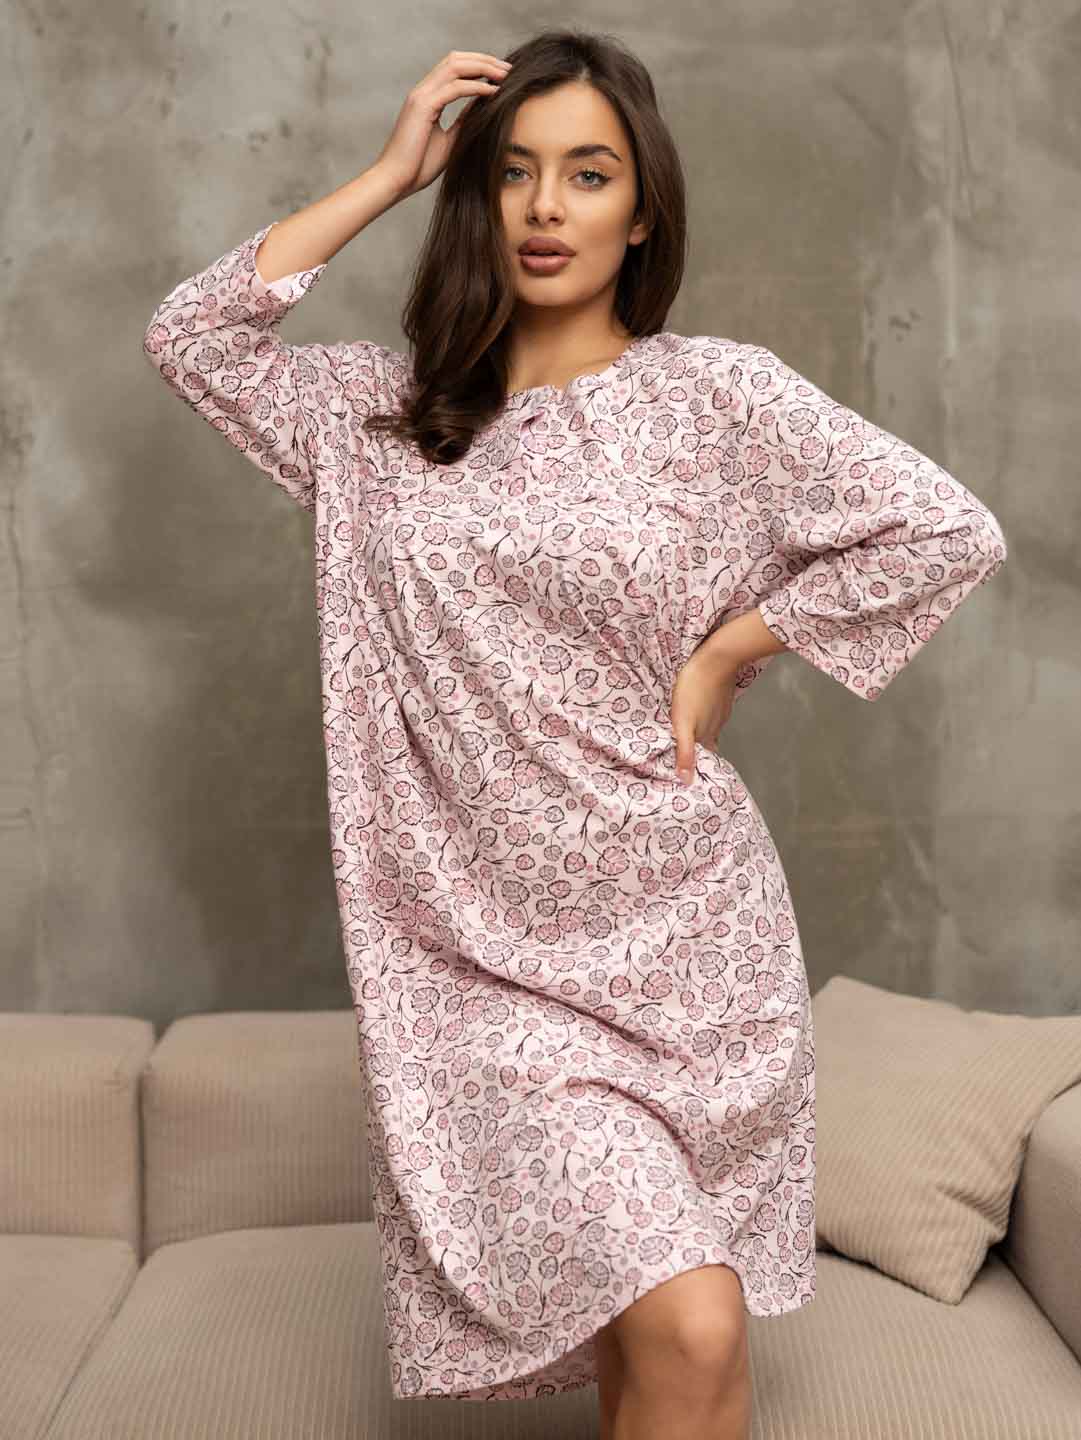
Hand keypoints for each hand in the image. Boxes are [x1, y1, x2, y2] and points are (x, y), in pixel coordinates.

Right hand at [374, 50, 511, 198]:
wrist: (395, 181)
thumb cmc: (418, 166)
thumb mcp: (449, 140)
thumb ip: (463, 121)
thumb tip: (482, 108)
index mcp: (427, 97)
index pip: (454, 68)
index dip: (479, 65)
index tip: (502, 74)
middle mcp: (423, 90)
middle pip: (456, 59)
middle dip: (485, 60)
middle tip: (509, 69)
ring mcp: (421, 96)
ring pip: (455, 66)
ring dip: (483, 67)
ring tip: (506, 75)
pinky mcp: (423, 107)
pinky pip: (455, 88)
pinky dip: (477, 87)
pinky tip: (494, 91)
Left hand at [670, 644, 739, 784]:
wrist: (716, 660)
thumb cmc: (694, 690)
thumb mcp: (682, 723)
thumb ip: (684, 752)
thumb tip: (686, 781)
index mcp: (706, 735)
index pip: (702, 757)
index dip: (695, 764)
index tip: (688, 770)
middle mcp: (716, 726)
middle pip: (706, 744)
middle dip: (697, 750)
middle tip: (685, 753)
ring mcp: (720, 711)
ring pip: (710, 727)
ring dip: (700, 732)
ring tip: (688, 734)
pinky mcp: (721, 697)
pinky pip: (712, 712)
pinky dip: (705, 716)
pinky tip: (698, 711)